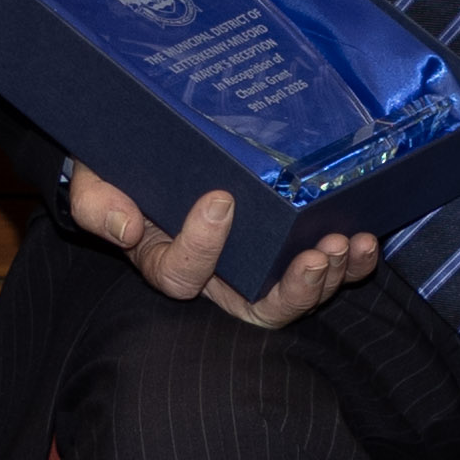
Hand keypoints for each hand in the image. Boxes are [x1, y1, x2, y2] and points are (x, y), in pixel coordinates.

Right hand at [64, 160, 375, 328]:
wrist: (146, 149)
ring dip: (328, 278)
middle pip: (257, 309)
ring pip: (295, 296)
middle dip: (293, 291)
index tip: (221, 200)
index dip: (203, 247)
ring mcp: (256, 266)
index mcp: (166, 261)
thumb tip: (124, 227)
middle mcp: (217, 277)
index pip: (182, 274)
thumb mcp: (94, 180)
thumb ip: (98, 204)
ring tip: (345, 246)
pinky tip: (365, 241)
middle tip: (315, 257)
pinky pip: (320, 270)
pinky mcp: (286, 247)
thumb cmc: (118, 169)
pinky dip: (349, 265)